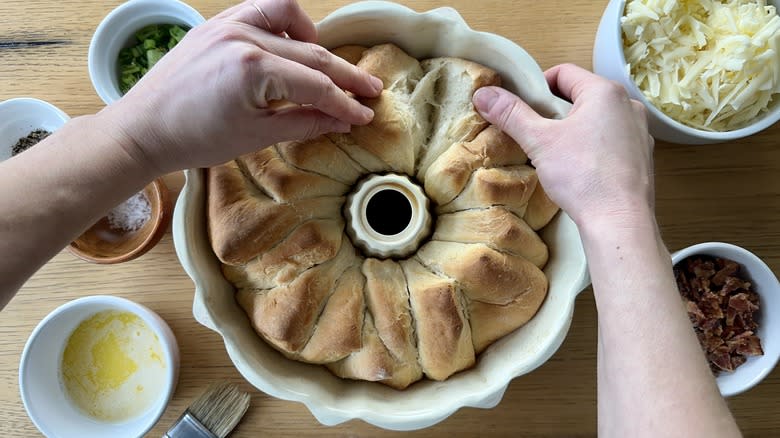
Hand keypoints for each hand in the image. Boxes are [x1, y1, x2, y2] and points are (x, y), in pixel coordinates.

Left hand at [103, 0, 382, 173]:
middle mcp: (243, 37)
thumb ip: (305, 122)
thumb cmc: (195, 139)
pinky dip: (285, 21)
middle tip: (371, 91)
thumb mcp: (257, 136)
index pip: (316, 85)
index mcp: (253, 70)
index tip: (365, 115)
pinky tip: (294, 41)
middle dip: (344, 76)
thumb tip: (343, 120)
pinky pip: (261, 9)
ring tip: (331, 67)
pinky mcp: (216, 23)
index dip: (345, 102)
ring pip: (291, 20)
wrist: (144, 129)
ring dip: (317, 42)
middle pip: (311, 54)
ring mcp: (228, 24)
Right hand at [473, 64, 654, 226]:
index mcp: (605, 92)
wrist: (619, 222)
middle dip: (554, 112)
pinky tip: (579, 171)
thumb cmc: (582, 176)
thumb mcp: (539, 141)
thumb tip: (483, 93)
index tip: (523, 110)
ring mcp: (639, 132)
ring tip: (556, 155)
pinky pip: (611, 141)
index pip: (563, 73)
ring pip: (597, 120)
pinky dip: (593, 148)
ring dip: (574, 130)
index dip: (537, 87)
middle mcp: (628, 105)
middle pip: (581, 96)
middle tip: (535, 135)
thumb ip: (510, 114)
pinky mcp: (642, 157)